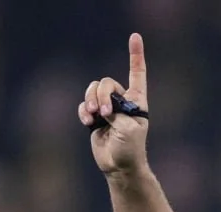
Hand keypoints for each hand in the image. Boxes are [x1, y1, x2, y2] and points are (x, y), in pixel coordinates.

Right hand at [78, 33, 149, 174]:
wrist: (119, 166)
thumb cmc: (130, 148)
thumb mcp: (128, 127)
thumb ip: (115, 111)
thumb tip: (100, 106)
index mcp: (137, 101)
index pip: (137, 73)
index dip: (136, 54)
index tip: (135, 36)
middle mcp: (122, 102)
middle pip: (106, 83)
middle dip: (101, 94)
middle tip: (103, 112)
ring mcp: (107, 109)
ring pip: (93, 91)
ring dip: (90, 100)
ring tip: (94, 116)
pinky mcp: (94, 118)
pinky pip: (84, 105)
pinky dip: (83, 112)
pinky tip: (88, 122)